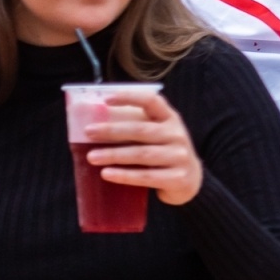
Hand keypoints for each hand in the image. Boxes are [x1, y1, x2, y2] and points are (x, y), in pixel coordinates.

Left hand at [83, 89, 202, 204]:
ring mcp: (179, 157)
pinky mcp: (177, 178)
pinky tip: (106, 174)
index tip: (106, 99)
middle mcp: (177, 135)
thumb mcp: (157, 135)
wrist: (190, 182)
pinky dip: (124, 176)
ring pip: (142, 154)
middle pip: (141, 130)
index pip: (151, 101)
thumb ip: (136, 127)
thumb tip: (95, 123)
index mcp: (170, 118)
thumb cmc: (164, 153)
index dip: (130, 97)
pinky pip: (146, 177)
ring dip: (114, 155)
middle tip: (88, 132)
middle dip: (112, 131)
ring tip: (92, 157)